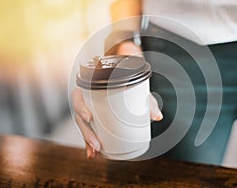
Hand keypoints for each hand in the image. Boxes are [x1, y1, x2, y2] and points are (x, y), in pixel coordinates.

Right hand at [72, 42, 162, 158]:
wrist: (128, 83)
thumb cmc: (130, 85)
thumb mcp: (139, 92)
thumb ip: (148, 102)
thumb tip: (157, 116)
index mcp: (91, 88)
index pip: (79, 97)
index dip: (81, 107)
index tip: (89, 117)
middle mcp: (88, 100)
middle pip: (80, 117)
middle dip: (86, 132)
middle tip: (96, 143)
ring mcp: (89, 111)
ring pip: (83, 127)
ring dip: (87, 141)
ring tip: (95, 151)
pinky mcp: (94, 121)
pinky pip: (88, 132)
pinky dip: (89, 144)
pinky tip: (93, 154)